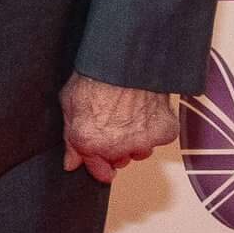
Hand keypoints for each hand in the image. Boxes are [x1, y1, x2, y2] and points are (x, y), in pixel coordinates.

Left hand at [60, 73, 176, 183]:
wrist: (125, 59)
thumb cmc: (95, 75)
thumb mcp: (69, 102)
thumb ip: (70, 138)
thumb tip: (71, 162)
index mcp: (89, 143)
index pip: (99, 172)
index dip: (99, 164)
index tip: (102, 160)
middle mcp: (116, 148)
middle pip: (120, 160)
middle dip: (117, 148)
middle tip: (115, 123)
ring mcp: (142, 142)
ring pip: (141, 151)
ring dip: (137, 139)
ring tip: (131, 113)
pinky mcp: (164, 132)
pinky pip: (160, 138)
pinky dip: (156, 127)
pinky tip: (146, 109)